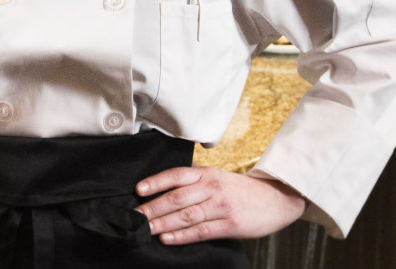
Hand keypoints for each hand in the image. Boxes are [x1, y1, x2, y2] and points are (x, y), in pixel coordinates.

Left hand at [134, 165, 305, 244]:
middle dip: (153, 207)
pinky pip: (202, 231)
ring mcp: (221, 206)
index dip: (155, 182)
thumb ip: (194, 178)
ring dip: (163, 223)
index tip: (137, 190)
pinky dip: (182, 236)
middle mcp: (211, 187)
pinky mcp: (231, 224)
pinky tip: (167, 239)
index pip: (175, 174)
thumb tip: (166, 183)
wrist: (276, 199)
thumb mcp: (217, 176)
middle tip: (134, 215)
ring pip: (186, 214)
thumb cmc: (240, 189)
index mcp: (205, 173)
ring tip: (145, 228)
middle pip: (176, 197)